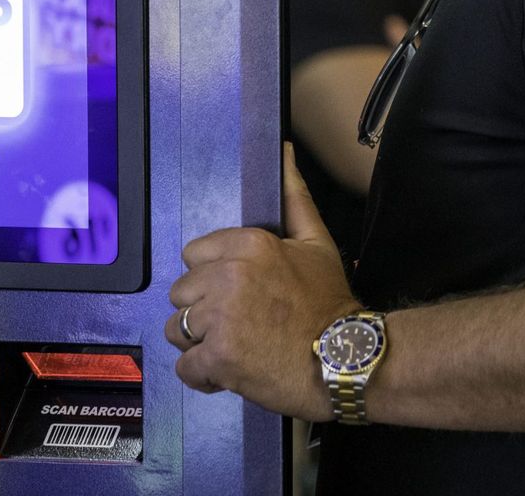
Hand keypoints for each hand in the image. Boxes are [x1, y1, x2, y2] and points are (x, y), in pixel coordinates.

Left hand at [167, 144, 359, 419]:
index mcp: (249, 244)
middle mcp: (229, 275)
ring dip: (199, 343)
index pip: (193, 256)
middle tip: (239, 325)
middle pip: (181, 293)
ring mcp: (221, 318)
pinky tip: (230, 372)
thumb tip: (284, 149)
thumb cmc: (329, 303)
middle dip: (203, 311)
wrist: (347, 359)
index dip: (212, 278)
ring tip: (234, 349)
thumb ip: (294, 198)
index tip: (238, 294)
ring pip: (177, 329)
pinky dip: (204, 376)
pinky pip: (185, 367)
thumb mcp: (316, 242)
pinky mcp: (218, 357)